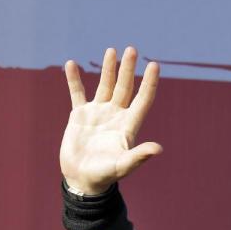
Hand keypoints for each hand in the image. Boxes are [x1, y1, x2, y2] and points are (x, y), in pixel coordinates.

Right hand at [59, 47, 161, 194]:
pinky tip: (71, 64)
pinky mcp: (80, 116)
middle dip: (128, 69)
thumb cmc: (105, 175)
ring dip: (108, 69)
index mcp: (128, 125)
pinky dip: (74, 79)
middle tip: (132, 49)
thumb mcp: (123, 165)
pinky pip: (77, 93)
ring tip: (112, 50)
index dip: (149, 83)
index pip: (142, 99)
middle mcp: (115, 116)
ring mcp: (98, 114)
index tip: (154, 65)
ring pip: (105, 86)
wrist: (83, 180)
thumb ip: (139, 156)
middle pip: (125, 87)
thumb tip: (158, 149)